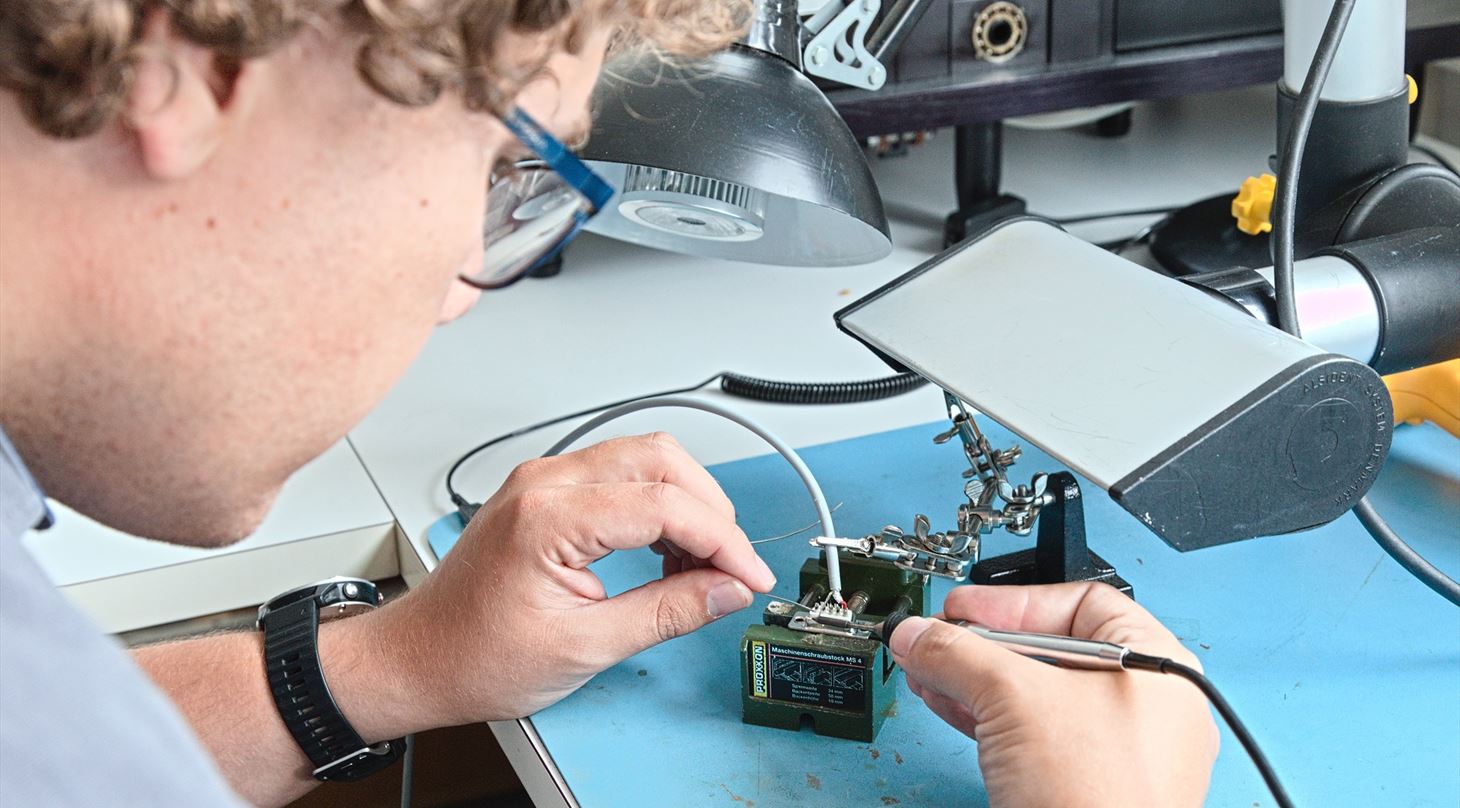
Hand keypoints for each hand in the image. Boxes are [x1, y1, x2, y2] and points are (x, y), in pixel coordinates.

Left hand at [378, 432, 775, 725]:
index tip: (749, 575)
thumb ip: (666, 612)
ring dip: (686, 504)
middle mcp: (544, 482)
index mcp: (548, 516)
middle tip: (731, 566)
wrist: (417, 659)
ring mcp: (542, 480)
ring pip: (644, 459)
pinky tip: (665, 553)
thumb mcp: (583, 647)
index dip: (722, 540)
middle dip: (710, 510)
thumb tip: (726, 590)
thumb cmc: (473, 657)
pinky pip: (619, 476)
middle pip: (661, 460)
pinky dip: (656, 506)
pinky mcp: (545, 491)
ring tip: (699, 565)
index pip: (664, 504)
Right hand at [890, 583, 1218, 807]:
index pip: (1080, 601)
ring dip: (973, 678)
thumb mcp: (1014, 698)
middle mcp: (1145, 705)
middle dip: (981, 644)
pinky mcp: (1086, 787)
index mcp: (1157, 664)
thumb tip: (920, 633)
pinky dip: (987, 717)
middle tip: (938, 640)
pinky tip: (947, 703)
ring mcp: (1119, 752)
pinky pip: (1032, 735)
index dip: (1013, 601)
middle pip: (1050, 647)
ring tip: (929, 671)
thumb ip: (959, 654)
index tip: (962, 608)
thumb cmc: (1100, 799)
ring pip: (1034, 694)